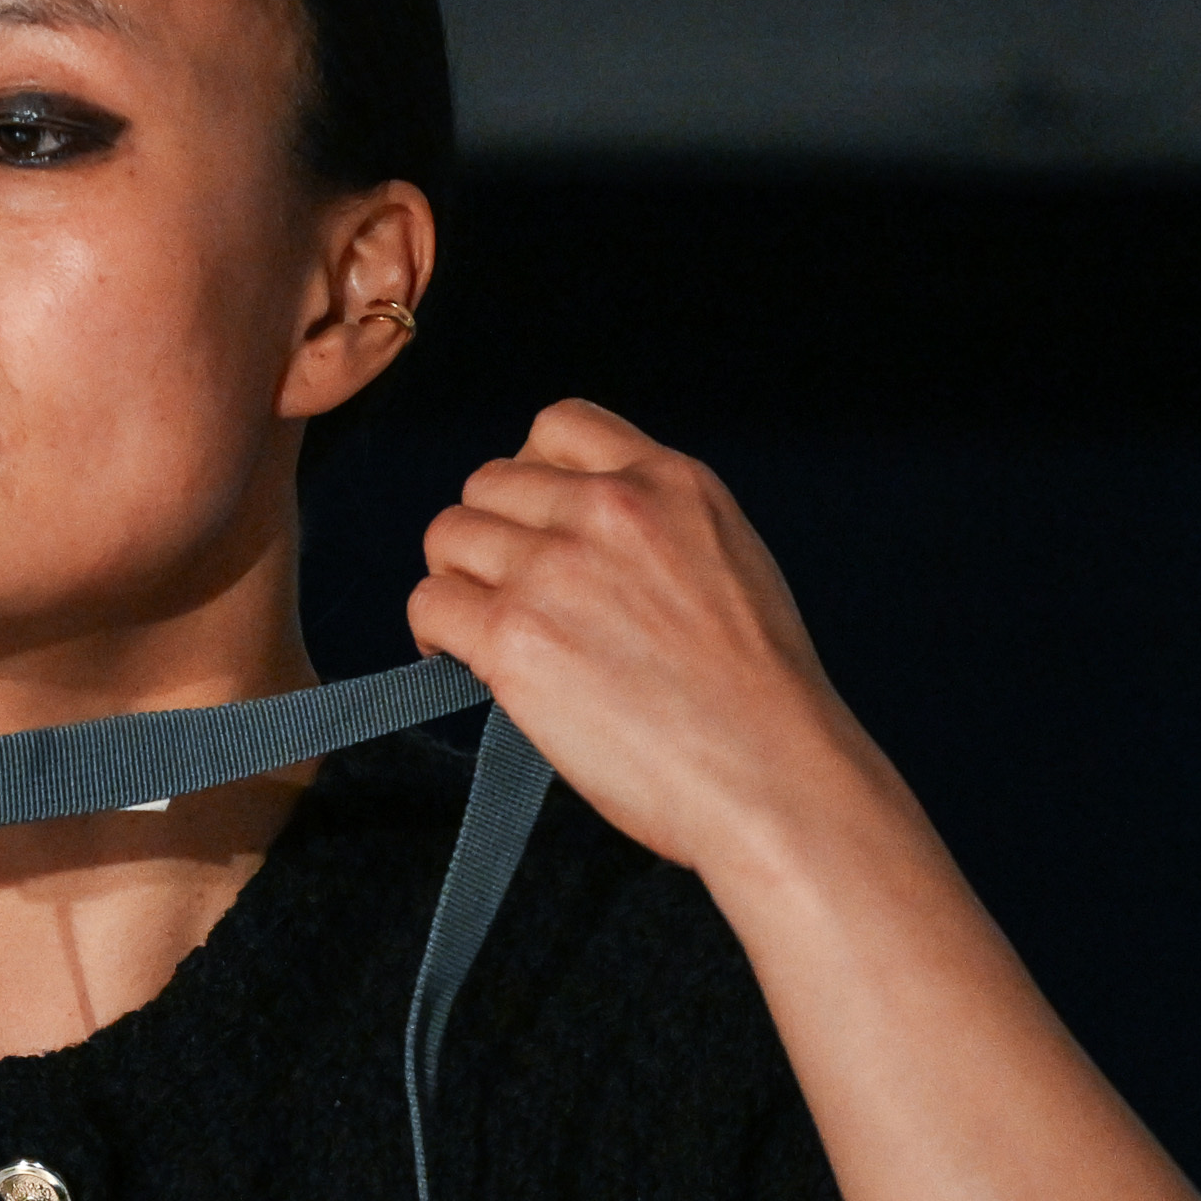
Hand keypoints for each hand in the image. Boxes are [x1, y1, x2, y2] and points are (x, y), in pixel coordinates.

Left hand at [407, 400, 872, 885]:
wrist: (769, 774)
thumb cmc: (759, 700)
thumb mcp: (729, 563)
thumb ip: (656, 529)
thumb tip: (580, 541)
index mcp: (670, 481)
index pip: (559, 426)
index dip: (530, 472)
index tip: (532, 521)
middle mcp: (608, 509)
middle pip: (490, 483)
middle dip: (489, 535)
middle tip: (502, 591)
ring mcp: (555, 569)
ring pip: (449, 536)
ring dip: (456, 580)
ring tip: (478, 629)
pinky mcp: (513, 636)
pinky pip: (431, 603)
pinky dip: (434, 633)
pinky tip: (460, 661)